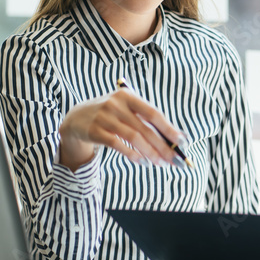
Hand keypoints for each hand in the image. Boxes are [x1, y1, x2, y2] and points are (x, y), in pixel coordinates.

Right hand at [58, 88, 184, 170]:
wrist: (77, 118)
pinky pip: (118, 145)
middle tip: (174, 160)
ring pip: (133, 137)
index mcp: (129, 96)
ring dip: (150, 152)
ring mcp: (104, 117)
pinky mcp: (95, 131)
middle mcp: (116, 104)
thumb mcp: (126, 110)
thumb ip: (145, 121)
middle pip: (145, 128)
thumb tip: (173, 139)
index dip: (169, 128)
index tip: (183, 142)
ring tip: (160, 163)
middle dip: (162, 146)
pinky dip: (132, 155)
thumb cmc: (111, 114)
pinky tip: (143, 162)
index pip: (154, 113)